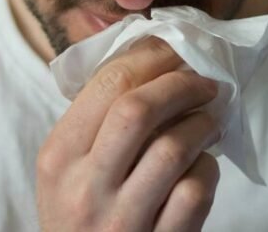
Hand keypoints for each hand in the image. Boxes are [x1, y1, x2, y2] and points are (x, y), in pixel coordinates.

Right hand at [36, 38, 220, 231]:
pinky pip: (195, 192)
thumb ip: (92, 123)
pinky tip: (203, 164)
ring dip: (202, 124)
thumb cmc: (76, 213)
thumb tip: (147, 64)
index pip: (105, 85)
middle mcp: (84, 185)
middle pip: (137, 110)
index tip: (172, 51)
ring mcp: (120, 218)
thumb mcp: (63, 168)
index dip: (148, 58)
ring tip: (208, 119)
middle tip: (201, 80)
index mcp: (58, 156)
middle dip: (179, 84)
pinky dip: (208, 168)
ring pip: (173, 149)